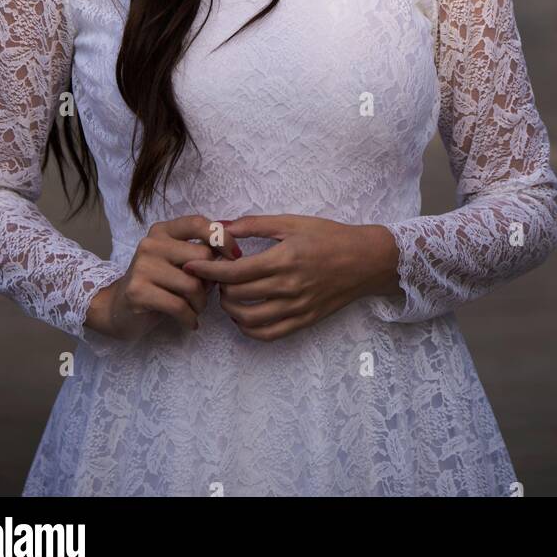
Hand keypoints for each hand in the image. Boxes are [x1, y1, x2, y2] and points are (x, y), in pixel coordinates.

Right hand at [85, 214, 240, 342]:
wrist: (118, 308)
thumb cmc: (157, 284)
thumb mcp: (177, 262)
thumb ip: (201, 253)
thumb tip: (233, 251)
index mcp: (163, 231)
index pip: (198, 223)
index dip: (222, 237)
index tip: (235, 255)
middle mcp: (151, 243)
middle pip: (202, 257)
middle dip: (211, 280)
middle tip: (206, 293)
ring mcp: (142, 266)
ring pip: (193, 284)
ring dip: (200, 303)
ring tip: (195, 309)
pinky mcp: (138, 291)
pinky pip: (179, 305)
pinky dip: (189, 318)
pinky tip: (189, 322)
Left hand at [183, 214, 401, 341]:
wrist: (365, 260)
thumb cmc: (329, 236)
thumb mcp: (293, 222)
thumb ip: (256, 225)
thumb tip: (222, 226)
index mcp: (283, 259)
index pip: (234, 271)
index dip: (208, 270)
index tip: (190, 265)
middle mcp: (288, 287)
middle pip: (238, 295)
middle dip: (218, 287)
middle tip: (216, 275)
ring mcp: (296, 308)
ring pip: (249, 319)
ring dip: (230, 309)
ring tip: (229, 295)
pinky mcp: (303, 321)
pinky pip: (268, 334)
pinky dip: (249, 329)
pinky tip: (244, 316)